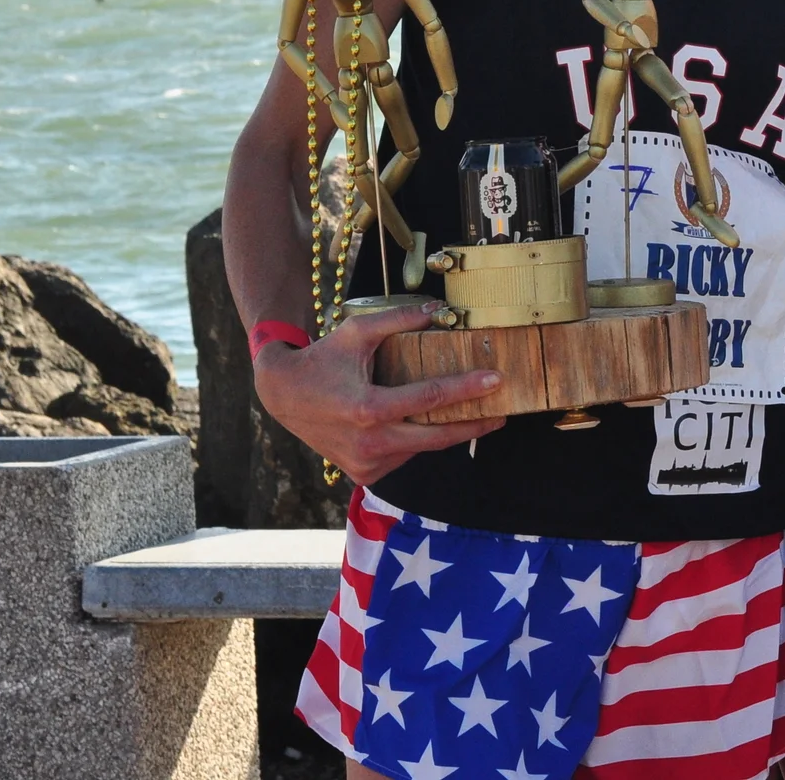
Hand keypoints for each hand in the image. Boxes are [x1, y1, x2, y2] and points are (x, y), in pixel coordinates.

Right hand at [251, 299, 505, 484]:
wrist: (283, 395)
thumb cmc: (323, 360)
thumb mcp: (357, 332)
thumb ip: (400, 320)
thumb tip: (442, 310)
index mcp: (367, 408)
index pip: (429, 400)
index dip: (466, 390)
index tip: (496, 381)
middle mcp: (368, 442)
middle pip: (436, 438)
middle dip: (474, 426)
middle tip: (502, 413)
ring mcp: (366, 463)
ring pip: (421, 450)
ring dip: (444, 433)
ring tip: (472, 415)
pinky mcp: (364, 474)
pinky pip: (404, 457)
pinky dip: (416, 442)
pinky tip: (426, 426)